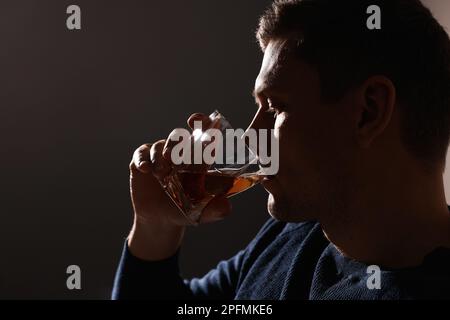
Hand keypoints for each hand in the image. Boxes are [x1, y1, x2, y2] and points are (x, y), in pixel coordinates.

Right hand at [127, 113, 231, 260]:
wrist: (161, 220)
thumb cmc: (186, 211)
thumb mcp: (202, 212)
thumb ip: (216, 209)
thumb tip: (227, 207)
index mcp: (197, 159)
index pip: (202, 134)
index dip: (201, 123)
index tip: (196, 121)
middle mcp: (179, 153)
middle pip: (179, 136)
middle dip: (177, 144)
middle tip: (173, 159)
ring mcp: (160, 156)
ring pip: (160, 144)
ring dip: (160, 156)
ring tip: (162, 174)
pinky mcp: (142, 162)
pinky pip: (142, 152)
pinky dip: (143, 158)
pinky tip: (145, 169)